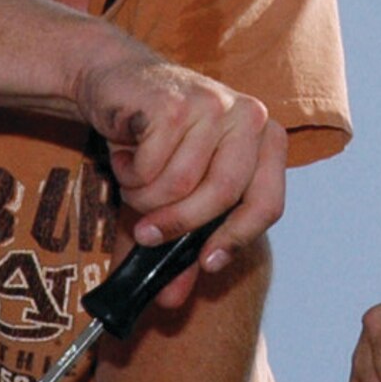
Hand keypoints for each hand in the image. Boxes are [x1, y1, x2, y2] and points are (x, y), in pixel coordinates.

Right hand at [76, 53, 287, 307]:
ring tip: (134, 176)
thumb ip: (180, 244)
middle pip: (223, 196)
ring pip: (179, 184)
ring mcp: (215, 105)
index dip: (236, 239)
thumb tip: (173, 300)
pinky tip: (125, 151)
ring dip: (143, 194)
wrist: (113, 81)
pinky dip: (128, 172)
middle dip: (177, 224)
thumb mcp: (175, 193)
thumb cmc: (153, 141)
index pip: (268, 203)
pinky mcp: (175, 102)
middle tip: (144, 234)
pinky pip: (149, 166)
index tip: (205, 263)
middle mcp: (251, 118)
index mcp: (266, 140)